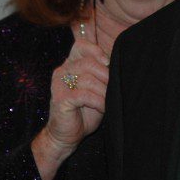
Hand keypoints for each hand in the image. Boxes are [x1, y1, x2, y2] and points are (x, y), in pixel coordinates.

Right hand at [32, 36, 109, 179]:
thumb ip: (101, 74)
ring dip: (103, 92)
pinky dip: (98, 102)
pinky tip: (102, 108)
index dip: (97, 51)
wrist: (67, 134)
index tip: (108, 63)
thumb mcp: (96, 89)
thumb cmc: (84, 111)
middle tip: (112, 90)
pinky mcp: (61, 98)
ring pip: (88, 79)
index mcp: (70, 64)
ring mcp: (59, 84)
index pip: (81, 45)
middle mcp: (62, 71)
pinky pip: (84, 95)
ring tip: (108, 101)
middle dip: (106, 76)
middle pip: (89, 63)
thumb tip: (121, 62)